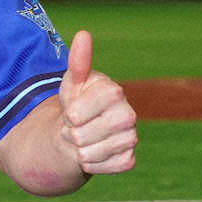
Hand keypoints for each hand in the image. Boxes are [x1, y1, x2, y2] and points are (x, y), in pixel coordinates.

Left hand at [58, 30, 136, 174]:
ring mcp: (131, 138)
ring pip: (92, 153)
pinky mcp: (129, 159)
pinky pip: (103, 167)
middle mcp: (128, 114)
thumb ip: (77, 61)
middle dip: (72, 134)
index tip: (71, 111)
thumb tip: (83, 34)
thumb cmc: (76, 101)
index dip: (70, 115)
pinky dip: (91, 164)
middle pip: (83, 136)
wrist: (82, 129)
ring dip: (80, 150)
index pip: (78, 114)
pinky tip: (93, 152)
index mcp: (113, 92)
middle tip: (76, 127)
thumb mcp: (72, 81)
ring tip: (83, 139)